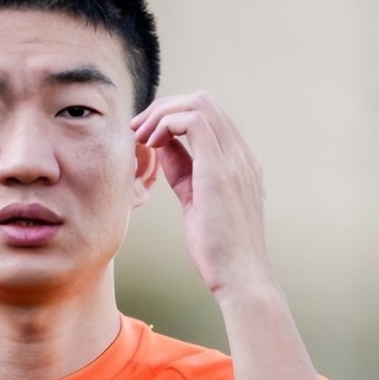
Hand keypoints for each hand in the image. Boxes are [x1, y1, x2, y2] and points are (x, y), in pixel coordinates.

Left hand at [131, 91, 271, 298]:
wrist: (240, 278)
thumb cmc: (218, 250)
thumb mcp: (195, 200)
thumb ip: (183, 171)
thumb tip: (163, 147)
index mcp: (239, 162)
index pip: (207, 118)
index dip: (172, 117)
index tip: (144, 135)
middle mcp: (241, 155)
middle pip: (204, 101)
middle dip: (164, 108)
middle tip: (137, 130)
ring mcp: (235, 159)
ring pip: (199, 103)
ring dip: (162, 113)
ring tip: (140, 136)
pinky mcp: (220, 170)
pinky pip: (193, 121)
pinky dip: (166, 124)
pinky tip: (150, 144)